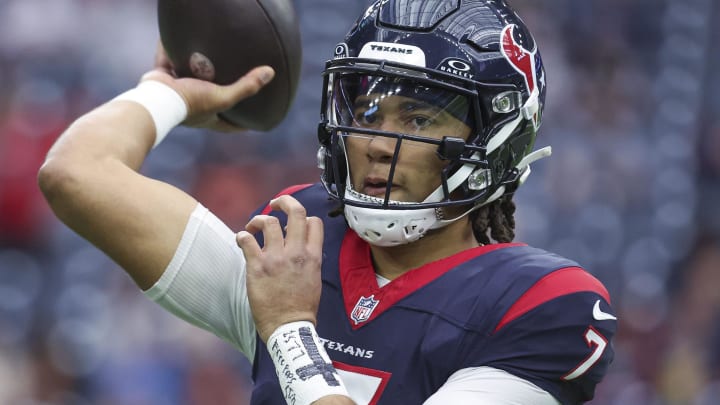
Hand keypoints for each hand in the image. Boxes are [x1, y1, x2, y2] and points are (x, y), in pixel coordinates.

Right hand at [140, 42, 274, 131]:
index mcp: (208, 118)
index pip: (229, 126)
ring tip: (208, 64)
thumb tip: (270, 73)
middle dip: (220, 97)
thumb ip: (246, 87)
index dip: (242, 126)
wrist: (156, 98)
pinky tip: (180, 44)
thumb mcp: (222, 97)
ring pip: (190, 83)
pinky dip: (173, 55)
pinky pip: (170, 64)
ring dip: (197, 74)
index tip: (254, 124)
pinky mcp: (163, 80)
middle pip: (210, 103)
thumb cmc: (190, 103)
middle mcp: (193, 109)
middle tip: (233, 89)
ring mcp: (177, 95)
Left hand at [236, 195, 324, 342]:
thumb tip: (299, 245)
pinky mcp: (257, 267)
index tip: (292, 223)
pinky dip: (242, 236)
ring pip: (268, 222)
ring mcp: (276, 259)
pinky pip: (246, 240)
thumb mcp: (315, 279)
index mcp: (312, 256)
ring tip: (253, 227)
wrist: (289, 328)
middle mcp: (296, 253)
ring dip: (258, 220)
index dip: (303, 217)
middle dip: (283, 202)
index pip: (314, 221)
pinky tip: (241, 240)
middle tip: (274, 204)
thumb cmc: (302, 307)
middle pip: (295, 212)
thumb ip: (309, 259)